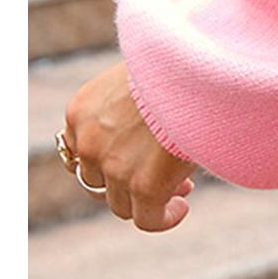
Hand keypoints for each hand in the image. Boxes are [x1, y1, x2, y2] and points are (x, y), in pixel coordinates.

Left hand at [62, 59, 197, 231]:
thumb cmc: (178, 59)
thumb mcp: (138, 73)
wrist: (196, 64)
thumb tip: (149, 118)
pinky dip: (163, 218)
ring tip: (181, 188)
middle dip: (130, 180)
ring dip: (148, 199)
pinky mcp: (144, 185)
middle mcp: (87, 141)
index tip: (141, 154)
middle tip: (164, 172)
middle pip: (100, 180)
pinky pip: (147, 219)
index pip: (83, 151)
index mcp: (81, 110)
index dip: (113, 157)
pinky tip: (182, 208)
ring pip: (122, 203)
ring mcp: (113, 166)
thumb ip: (130, 99)